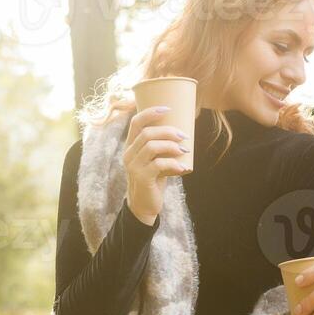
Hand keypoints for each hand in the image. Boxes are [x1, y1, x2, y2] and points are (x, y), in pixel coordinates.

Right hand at [123, 106, 189, 225]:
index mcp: (131, 146)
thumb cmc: (153, 179)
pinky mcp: (142, 178)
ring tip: (184, 150)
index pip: (136, 122)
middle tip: (184, 136)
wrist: (144, 205)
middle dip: (168, 131)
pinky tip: (183, 168)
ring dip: (171, 146)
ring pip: (152, 147)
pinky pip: (158, 165)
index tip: (168, 109)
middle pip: (147, 133)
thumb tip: (184, 133)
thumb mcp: (155, 160)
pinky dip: (173, 164)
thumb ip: (162, 148)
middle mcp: (129, 154)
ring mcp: (133, 166)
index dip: (151, 112)